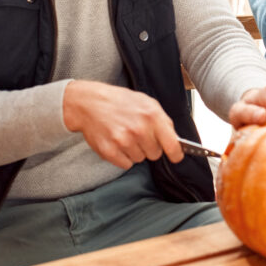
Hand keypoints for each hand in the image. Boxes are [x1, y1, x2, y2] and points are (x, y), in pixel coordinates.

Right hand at [62, 80, 182, 168]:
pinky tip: (117, 142)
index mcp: (152, 115)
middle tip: (138, 134)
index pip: (172, 145)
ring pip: (140, 159)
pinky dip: (122, 156)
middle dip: (149, 147)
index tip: (176, 156)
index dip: (176, 154)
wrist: (90, 103)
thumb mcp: (147, 102)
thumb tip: (175, 139)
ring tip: (125, 135)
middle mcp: (139, 129)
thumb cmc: (119, 101)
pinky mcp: (110, 151)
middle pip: (155, 154)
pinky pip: (126, 164)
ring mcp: (124, 141)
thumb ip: (163, 121)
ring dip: (134, 151)